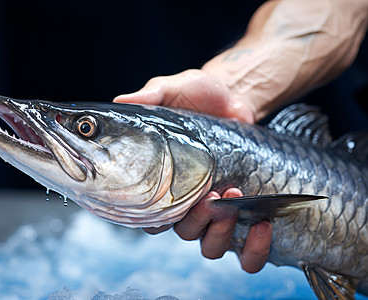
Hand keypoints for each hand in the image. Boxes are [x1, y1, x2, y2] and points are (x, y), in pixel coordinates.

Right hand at [114, 70, 270, 272]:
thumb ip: (148, 97)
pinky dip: (254, 248)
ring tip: (234, 196)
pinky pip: (245, 249)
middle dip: (196, 220)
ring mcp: (214, 209)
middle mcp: (185, 202)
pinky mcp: (242, 210)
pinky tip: (262, 223)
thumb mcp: (172, 90)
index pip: (147, 217)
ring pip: (209, 245)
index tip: (165, 206)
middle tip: (210, 194)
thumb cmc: (198, 95)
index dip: (151, 221)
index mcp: (161, 182)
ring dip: (220, 230)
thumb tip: (121, 102)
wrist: (235, 98)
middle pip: (181, 232)